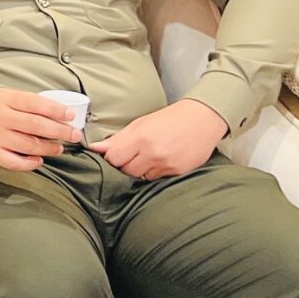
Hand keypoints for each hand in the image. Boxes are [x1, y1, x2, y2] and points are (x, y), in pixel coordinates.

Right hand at [0, 88, 82, 171]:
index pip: (35, 104)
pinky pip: (14, 162)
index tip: (70, 116)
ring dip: (49, 148)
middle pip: (37, 126)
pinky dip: (30, 164)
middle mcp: (1, 117)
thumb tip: (54, 113)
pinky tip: (39, 161)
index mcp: (5, 99)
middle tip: (74, 135)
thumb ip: (24, 103)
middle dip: (60, 131)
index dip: (56, 110)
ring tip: (59, 148)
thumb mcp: (2, 95)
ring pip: (29, 145)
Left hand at [90, 99, 229, 179]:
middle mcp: (153, 154)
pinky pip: (157, 178)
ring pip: (141, 177)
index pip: (113, 159)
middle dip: (125, 165)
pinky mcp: (177, 172)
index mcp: (141, 138)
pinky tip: (160, 160)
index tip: (116, 153)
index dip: (112, 158)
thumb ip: (118, 138)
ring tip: (148, 156)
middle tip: (133, 154)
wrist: (202, 119)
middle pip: (126, 171)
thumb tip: (95, 148)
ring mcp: (166, 165)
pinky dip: (154, 171)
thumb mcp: (140, 123)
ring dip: (140, 169)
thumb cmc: (170, 119)